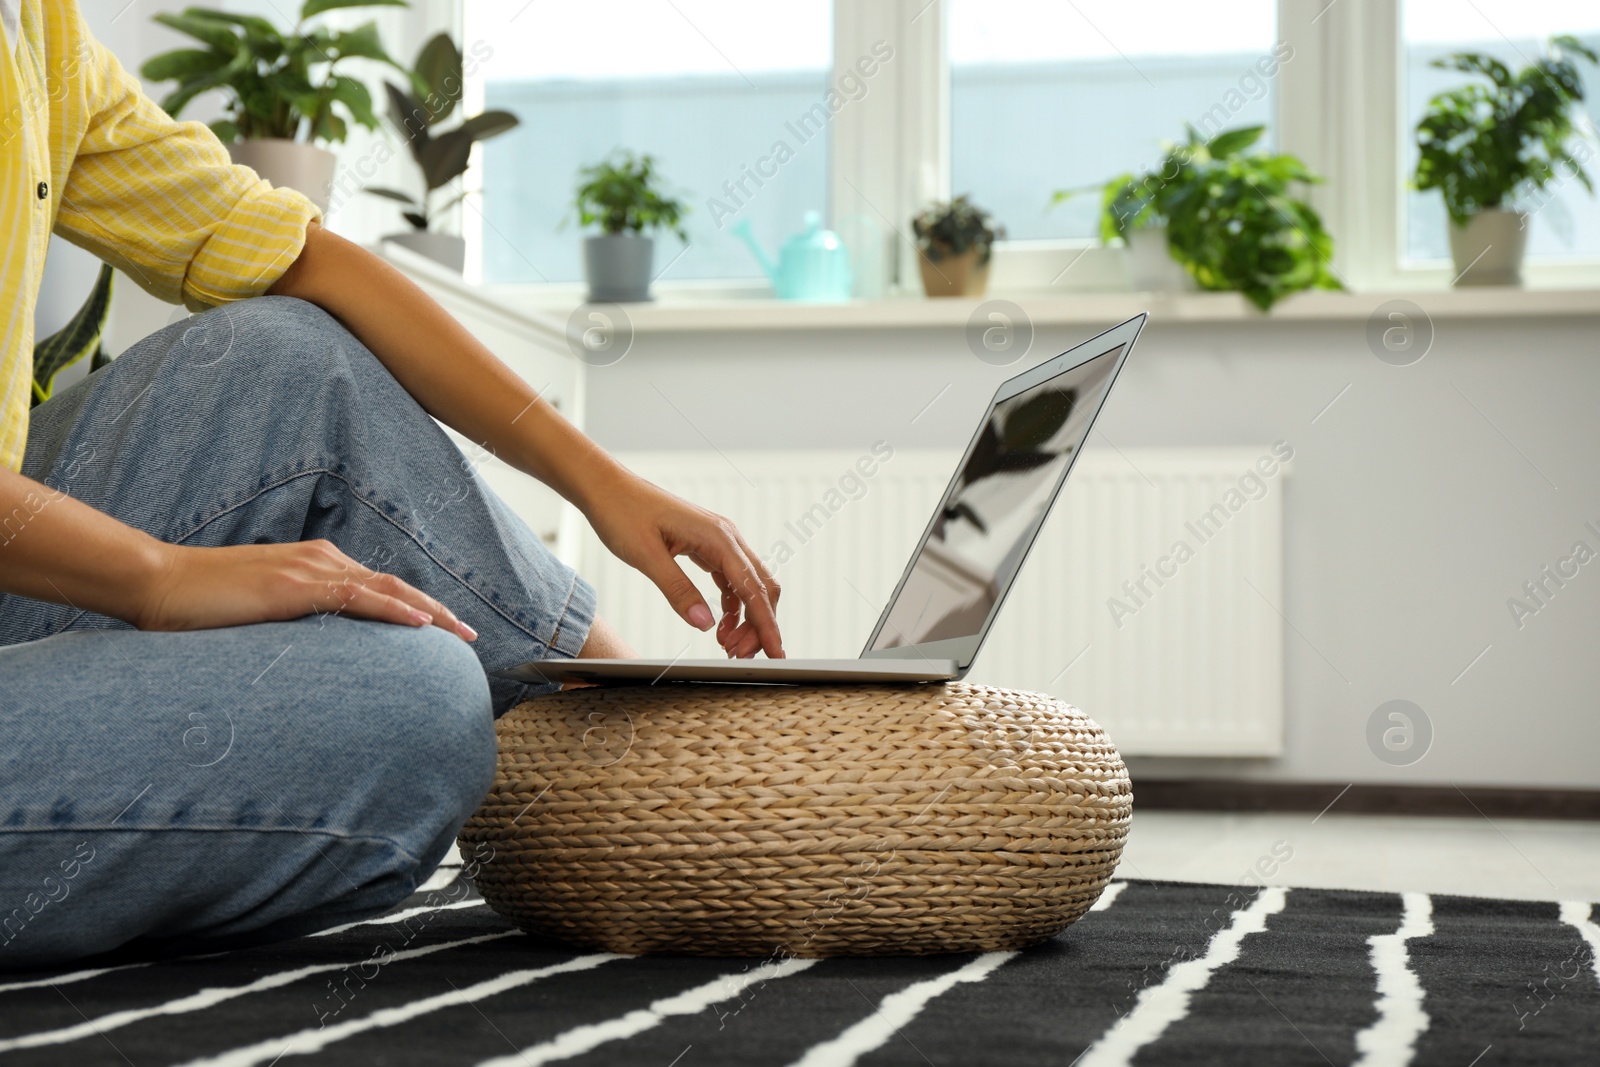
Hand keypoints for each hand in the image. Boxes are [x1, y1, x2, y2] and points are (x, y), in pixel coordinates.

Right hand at [133, 540, 477, 640]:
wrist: (156, 582)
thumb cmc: (200, 604)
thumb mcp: (259, 615)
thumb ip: (293, 625)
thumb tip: (318, 655)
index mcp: (315, 565)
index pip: (379, 588)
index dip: (417, 608)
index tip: (446, 632)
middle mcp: (322, 560)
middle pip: (395, 587)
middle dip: (437, 612)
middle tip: (470, 638)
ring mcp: (310, 570)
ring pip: (387, 590)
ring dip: (430, 612)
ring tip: (460, 635)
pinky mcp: (295, 587)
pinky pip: (358, 598)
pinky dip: (395, 611)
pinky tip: (421, 626)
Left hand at [583, 467, 782, 658]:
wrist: (607, 487)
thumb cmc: (623, 513)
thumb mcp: (646, 556)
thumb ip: (677, 590)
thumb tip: (704, 624)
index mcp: (718, 538)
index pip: (754, 589)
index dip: (767, 625)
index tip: (777, 655)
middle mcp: (726, 537)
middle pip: (761, 587)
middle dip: (758, 625)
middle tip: (739, 656)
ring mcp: (718, 540)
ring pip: (749, 584)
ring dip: (746, 617)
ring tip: (727, 646)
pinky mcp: (706, 545)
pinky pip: (731, 578)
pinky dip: (732, 604)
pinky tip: (719, 623)